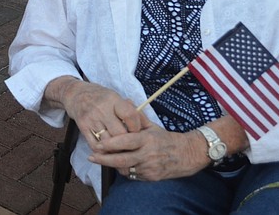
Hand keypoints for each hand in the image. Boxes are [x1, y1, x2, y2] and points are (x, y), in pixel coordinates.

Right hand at [59, 80, 148, 149]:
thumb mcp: (114, 96)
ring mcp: (91, 119)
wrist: (75, 93)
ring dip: (116, 149)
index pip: (130, 115)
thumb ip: (128, 109)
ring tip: (121, 150)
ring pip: (108, 142)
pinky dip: (103, 152)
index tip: (137, 131)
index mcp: (113, 99)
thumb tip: (143, 124)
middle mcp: (101, 109)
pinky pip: (95, 146)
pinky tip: (108, 150)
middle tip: (131, 145)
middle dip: (127, 142)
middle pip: (120, 133)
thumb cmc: (99, 96)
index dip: (136, 127)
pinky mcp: (83, 127)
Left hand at [89, 123, 206, 181]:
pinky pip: (133, 176)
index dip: (110, 145)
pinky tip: (120, 165)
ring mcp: (149, 168)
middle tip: (92, 157)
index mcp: (146, 139)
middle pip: (121, 160)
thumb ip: (137, 117)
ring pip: (126, 170)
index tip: (97, 144)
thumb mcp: (152, 126)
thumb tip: (126, 101)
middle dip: (104, 160)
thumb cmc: (166, 138)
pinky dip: (125, 171)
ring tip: (104, 159)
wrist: (187, 155)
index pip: (125, 142)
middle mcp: (147, 155)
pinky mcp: (151, 177)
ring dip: (114, 166)